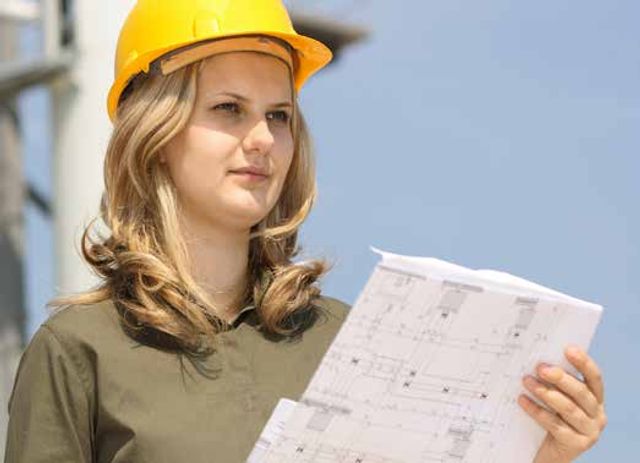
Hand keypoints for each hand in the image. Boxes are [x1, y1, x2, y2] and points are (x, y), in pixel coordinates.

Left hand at [518, 346, 606, 462]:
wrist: (549, 451)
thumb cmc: (552, 417)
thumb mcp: (557, 399)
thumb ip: (554, 382)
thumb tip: (536, 359)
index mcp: (595, 399)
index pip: (594, 377)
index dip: (583, 362)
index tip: (568, 349)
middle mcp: (597, 414)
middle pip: (581, 392)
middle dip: (560, 378)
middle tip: (540, 367)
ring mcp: (589, 431)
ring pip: (568, 409)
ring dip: (546, 393)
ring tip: (527, 381)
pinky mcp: (575, 444)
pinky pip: (555, 425)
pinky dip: (537, 411)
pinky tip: (523, 400)